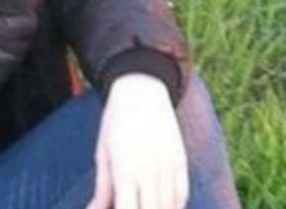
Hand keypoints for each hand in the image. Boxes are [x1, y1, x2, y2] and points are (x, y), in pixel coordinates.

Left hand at [85, 74, 188, 208]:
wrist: (141, 89)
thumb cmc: (115, 121)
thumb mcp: (104, 152)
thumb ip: (102, 187)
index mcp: (125, 169)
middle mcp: (149, 171)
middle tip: (132, 205)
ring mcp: (168, 166)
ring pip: (169, 207)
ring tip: (144, 203)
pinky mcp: (181, 160)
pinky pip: (182, 194)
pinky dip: (174, 205)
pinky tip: (164, 206)